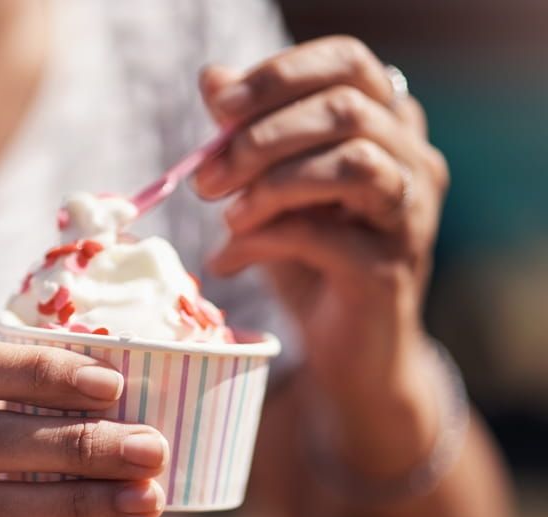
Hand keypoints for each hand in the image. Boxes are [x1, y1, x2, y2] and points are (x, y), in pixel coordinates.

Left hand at [195, 36, 448, 400]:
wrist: (346, 349)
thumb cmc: (309, 258)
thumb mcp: (270, 189)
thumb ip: (248, 134)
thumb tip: (213, 78)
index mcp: (388, 125)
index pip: (349, 63)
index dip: (281, 75)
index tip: (220, 105)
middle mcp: (414, 161)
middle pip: (346, 109)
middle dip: (261, 138)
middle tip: (207, 178)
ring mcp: (410, 215)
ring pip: (350, 163)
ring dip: (271, 184)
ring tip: (228, 216)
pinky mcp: (389, 268)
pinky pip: (322, 235)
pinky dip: (261, 241)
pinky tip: (229, 259)